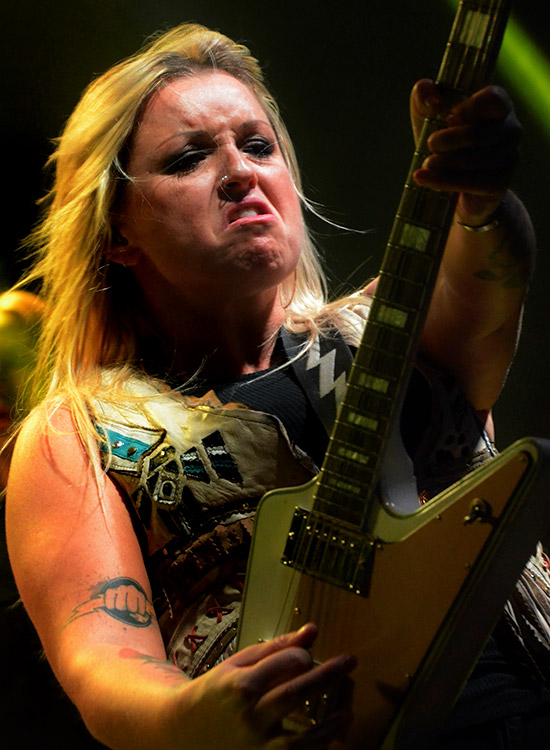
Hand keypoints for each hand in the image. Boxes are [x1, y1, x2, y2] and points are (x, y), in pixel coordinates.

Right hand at [171, 623, 355, 748]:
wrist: (182, 732)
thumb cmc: (216, 692)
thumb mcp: (238, 663)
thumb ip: (277, 648)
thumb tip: (312, 630)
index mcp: (240, 685)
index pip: (284, 664)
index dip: (303, 656)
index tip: (310, 655)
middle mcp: (248, 716)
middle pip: (295, 694)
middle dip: (328, 676)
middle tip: (350, 661)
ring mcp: (255, 745)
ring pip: (301, 739)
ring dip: (330, 725)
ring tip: (349, 711)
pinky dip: (316, 749)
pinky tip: (331, 738)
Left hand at [409, 79, 521, 224]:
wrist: (455, 184)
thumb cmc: (444, 141)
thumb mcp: (428, 115)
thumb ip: (424, 95)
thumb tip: (433, 99)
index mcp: (499, 105)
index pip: (493, 99)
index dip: (469, 108)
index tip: (447, 118)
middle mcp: (511, 129)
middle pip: (477, 134)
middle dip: (447, 140)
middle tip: (430, 144)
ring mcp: (509, 157)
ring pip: (472, 160)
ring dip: (442, 162)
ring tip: (426, 164)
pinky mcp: (500, 184)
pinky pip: (471, 182)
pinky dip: (442, 181)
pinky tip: (422, 178)